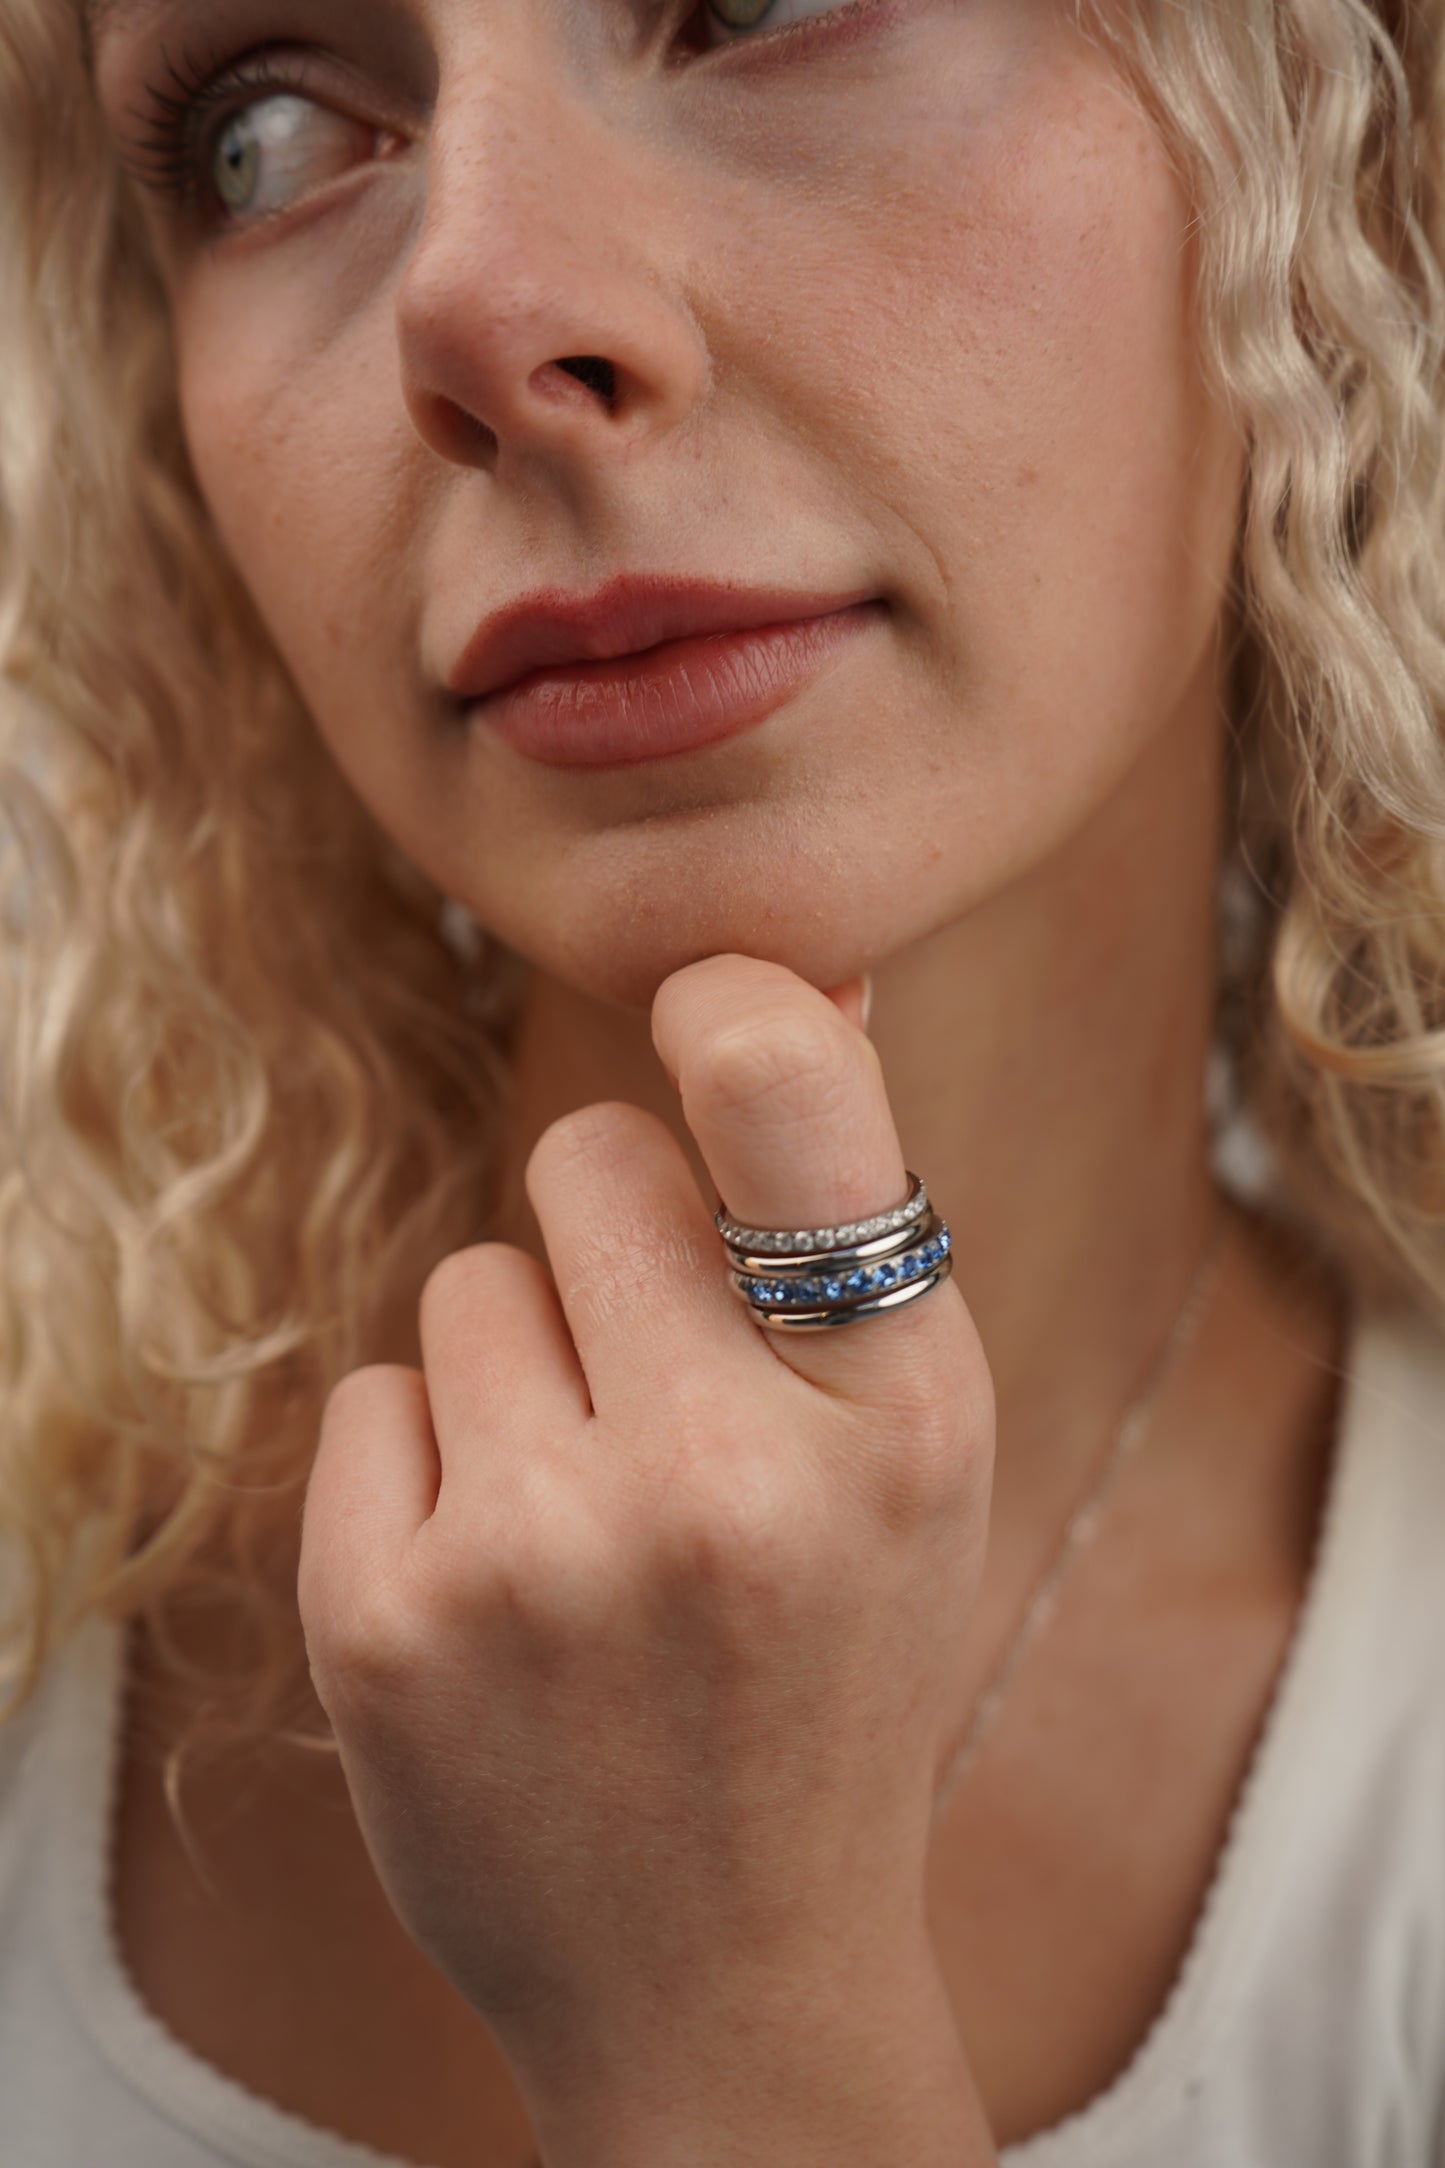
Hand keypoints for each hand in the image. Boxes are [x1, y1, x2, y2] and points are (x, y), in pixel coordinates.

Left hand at [297, 954, 997, 2157]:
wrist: (719, 1975)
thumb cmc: (831, 1670)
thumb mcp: (917, 1458)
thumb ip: (854, 1223)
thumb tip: (796, 975)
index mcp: (895, 1422)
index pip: (792, 1108)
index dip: (738, 1009)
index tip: (707, 995)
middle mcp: (718, 1479)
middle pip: (580, 1160)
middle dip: (614, 1234)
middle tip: (659, 1375)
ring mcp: (535, 1558)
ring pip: (467, 1284)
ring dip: (519, 1366)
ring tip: (588, 1514)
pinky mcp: (382, 1624)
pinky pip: (374, 1396)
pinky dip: (426, 1463)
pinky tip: (500, 1585)